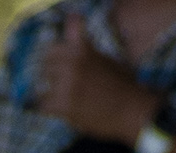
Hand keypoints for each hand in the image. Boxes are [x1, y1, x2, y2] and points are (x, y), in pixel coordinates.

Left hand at [34, 23, 158, 142]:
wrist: (132, 110)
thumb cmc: (122, 84)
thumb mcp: (104, 57)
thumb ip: (84, 44)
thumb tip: (72, 19)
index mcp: (81, 49)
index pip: (51, 49)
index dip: (53, 59)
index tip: (57, 67)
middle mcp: (72, 64)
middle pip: (44, 67)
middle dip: (50, 76)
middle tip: (59, 86)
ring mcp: (67, 85)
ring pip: (42, 87)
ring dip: (50, 93)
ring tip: (61, 99)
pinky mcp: (65, 106)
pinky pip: (44, 106)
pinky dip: (50, 109)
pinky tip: (60, 110)